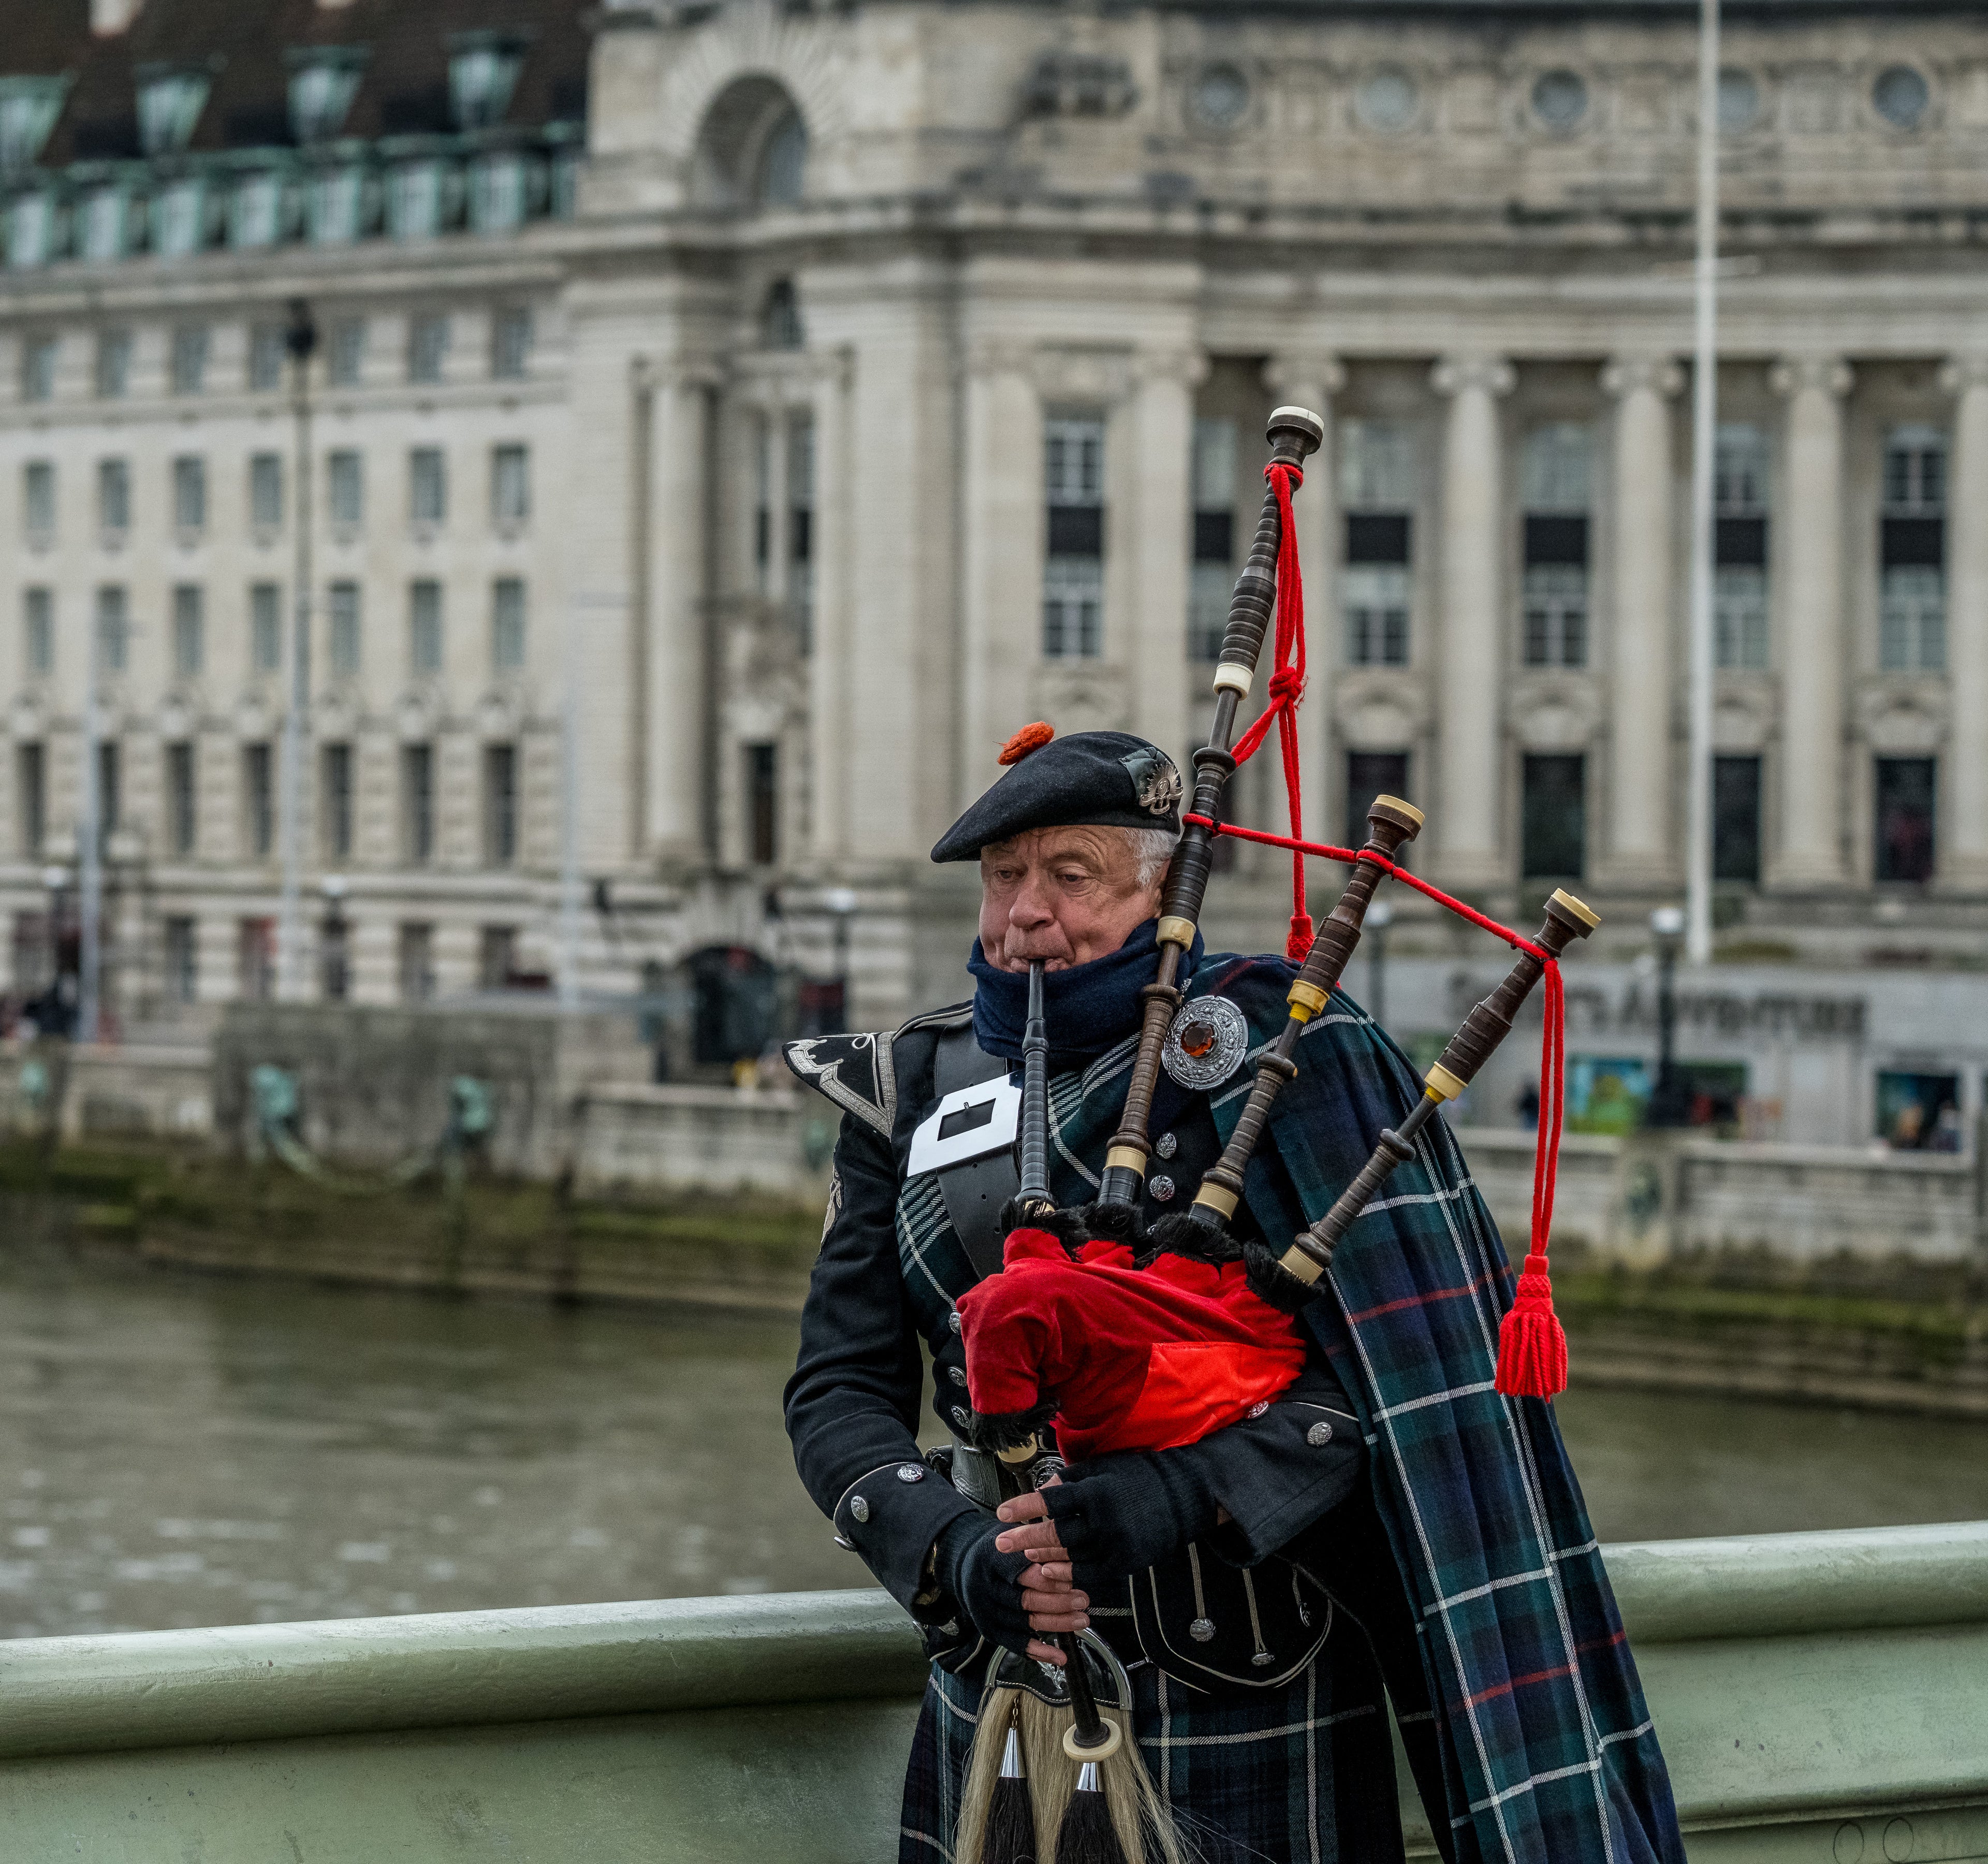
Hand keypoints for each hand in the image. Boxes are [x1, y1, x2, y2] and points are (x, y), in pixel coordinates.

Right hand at [934, 1512, 1087, 1662]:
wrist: (964, 1565)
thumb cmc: (997, 1549)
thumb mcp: (1011, 1536)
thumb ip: (1034, 1546)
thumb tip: (1070, 1555)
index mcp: (989, 1558)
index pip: (1019, 1571)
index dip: (1047, 1578)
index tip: (1071, 1580)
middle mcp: (984, 1588)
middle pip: (1025, 1600)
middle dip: (1059, 1602)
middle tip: (1083, 1599)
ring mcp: (985, 1612)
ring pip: (1025, 1623)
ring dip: (1057, 1624)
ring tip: (1081, 1619)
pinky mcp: (989, 1631)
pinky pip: (1017, 1644)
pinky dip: (1040, 1652)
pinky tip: (1060, 1656)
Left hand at [1007, 1449, 1222, 1580]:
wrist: (1182, 1496)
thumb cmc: (1138, 1475)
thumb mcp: (1102, 1467)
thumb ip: (1071, 1480)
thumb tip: (1043, 1490)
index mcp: (1097, 1490)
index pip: (1052, 1500)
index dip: (1024, 1507)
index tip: (1001, 1513)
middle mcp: (1105, 1520)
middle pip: (1056, 1534)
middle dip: (1025, 1538)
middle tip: (1002, 1542)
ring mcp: (1116, 1544)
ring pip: (1070, 1557)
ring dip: (1044, 1556)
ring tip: (1025, 1553)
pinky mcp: (1126, 1562)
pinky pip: (1090, 1574)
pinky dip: (1068, 1573)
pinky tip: (1051, 1570)